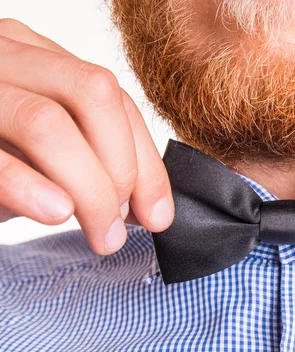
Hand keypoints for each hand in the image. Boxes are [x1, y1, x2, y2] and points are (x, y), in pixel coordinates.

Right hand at [0, 19, 173, 253]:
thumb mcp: (39, 154)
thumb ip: (87, 162)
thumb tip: (146, 205)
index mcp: (36, 56)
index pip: (113, 97)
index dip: (145, 159)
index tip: (158, 214)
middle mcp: (3, 53)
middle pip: (93, 94)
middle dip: (122, 169)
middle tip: (119, 228)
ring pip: (48, 120)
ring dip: (89, 188)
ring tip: (101, 235)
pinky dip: (27, 184)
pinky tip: (54, 212)